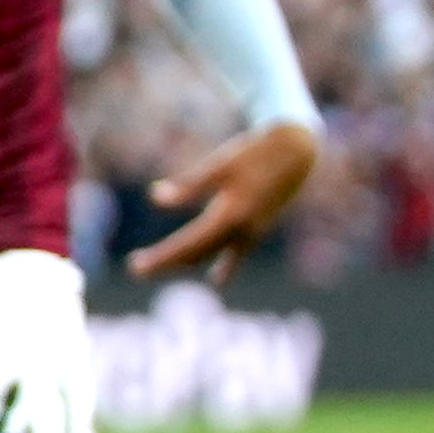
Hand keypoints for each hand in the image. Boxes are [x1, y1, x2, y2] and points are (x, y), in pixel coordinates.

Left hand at [125, 120, 321, 281]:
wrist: (297, 152)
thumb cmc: (253, 153)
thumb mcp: (219, 166)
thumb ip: (189, 185)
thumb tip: (155, 198)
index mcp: (229, 215)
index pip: (187, 245)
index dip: (161, 258)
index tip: (137, 266)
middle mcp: (242, 230)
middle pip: (197, 254)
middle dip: (167, 262)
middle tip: (136, 268)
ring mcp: (253, 232)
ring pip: (214, 254)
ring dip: (187, 261)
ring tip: (159, 265)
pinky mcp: (259, 228)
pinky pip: (238, 254)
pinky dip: (225, 266)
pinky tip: (217, 281)